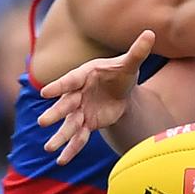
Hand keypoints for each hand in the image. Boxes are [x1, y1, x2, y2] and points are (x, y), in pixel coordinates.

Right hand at [37, 29, 153, 164]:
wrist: (121, 90)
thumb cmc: (121, 73)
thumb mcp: (129, 64)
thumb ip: (137, 51)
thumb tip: (151, 33)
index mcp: (84, 75)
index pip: (70, 80)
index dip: (59, 86)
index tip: (46, 92)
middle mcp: (77, 94)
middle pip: (65, 104)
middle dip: (55, 113)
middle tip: (43, 122)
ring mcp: (79, 110)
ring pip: (69, 124)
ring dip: (60, 136)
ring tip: (49, 148)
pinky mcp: (86, 124)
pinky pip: (78, 137)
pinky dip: (71, 149)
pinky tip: (61, 161)